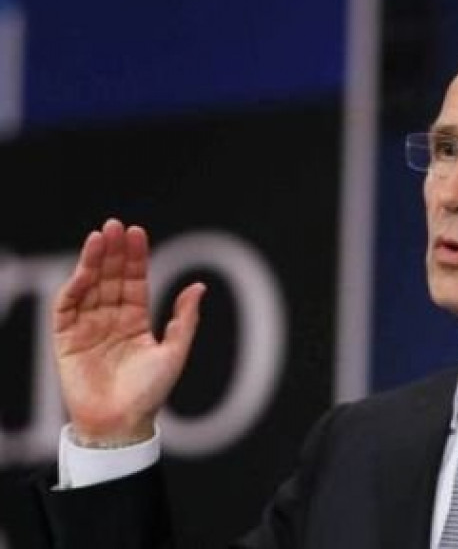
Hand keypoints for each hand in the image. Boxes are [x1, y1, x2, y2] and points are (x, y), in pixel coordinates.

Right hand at [53, 218, 205, 446]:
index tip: (137, 232)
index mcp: (136, 321)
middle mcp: (111, 320)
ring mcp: (88, 327)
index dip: (135, 257)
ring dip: (93, 261)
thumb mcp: (174, 352)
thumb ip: (185, 319)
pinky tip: (84, 270)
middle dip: (113, 251)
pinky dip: (74, 287)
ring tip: (99, 237)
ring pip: (89, 286)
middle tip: (115, 225)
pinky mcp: (66, 340)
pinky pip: (67, 308)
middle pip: (110, 277)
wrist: (121, 424)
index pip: (134, 281)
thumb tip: (199, 286)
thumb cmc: (150, 393)